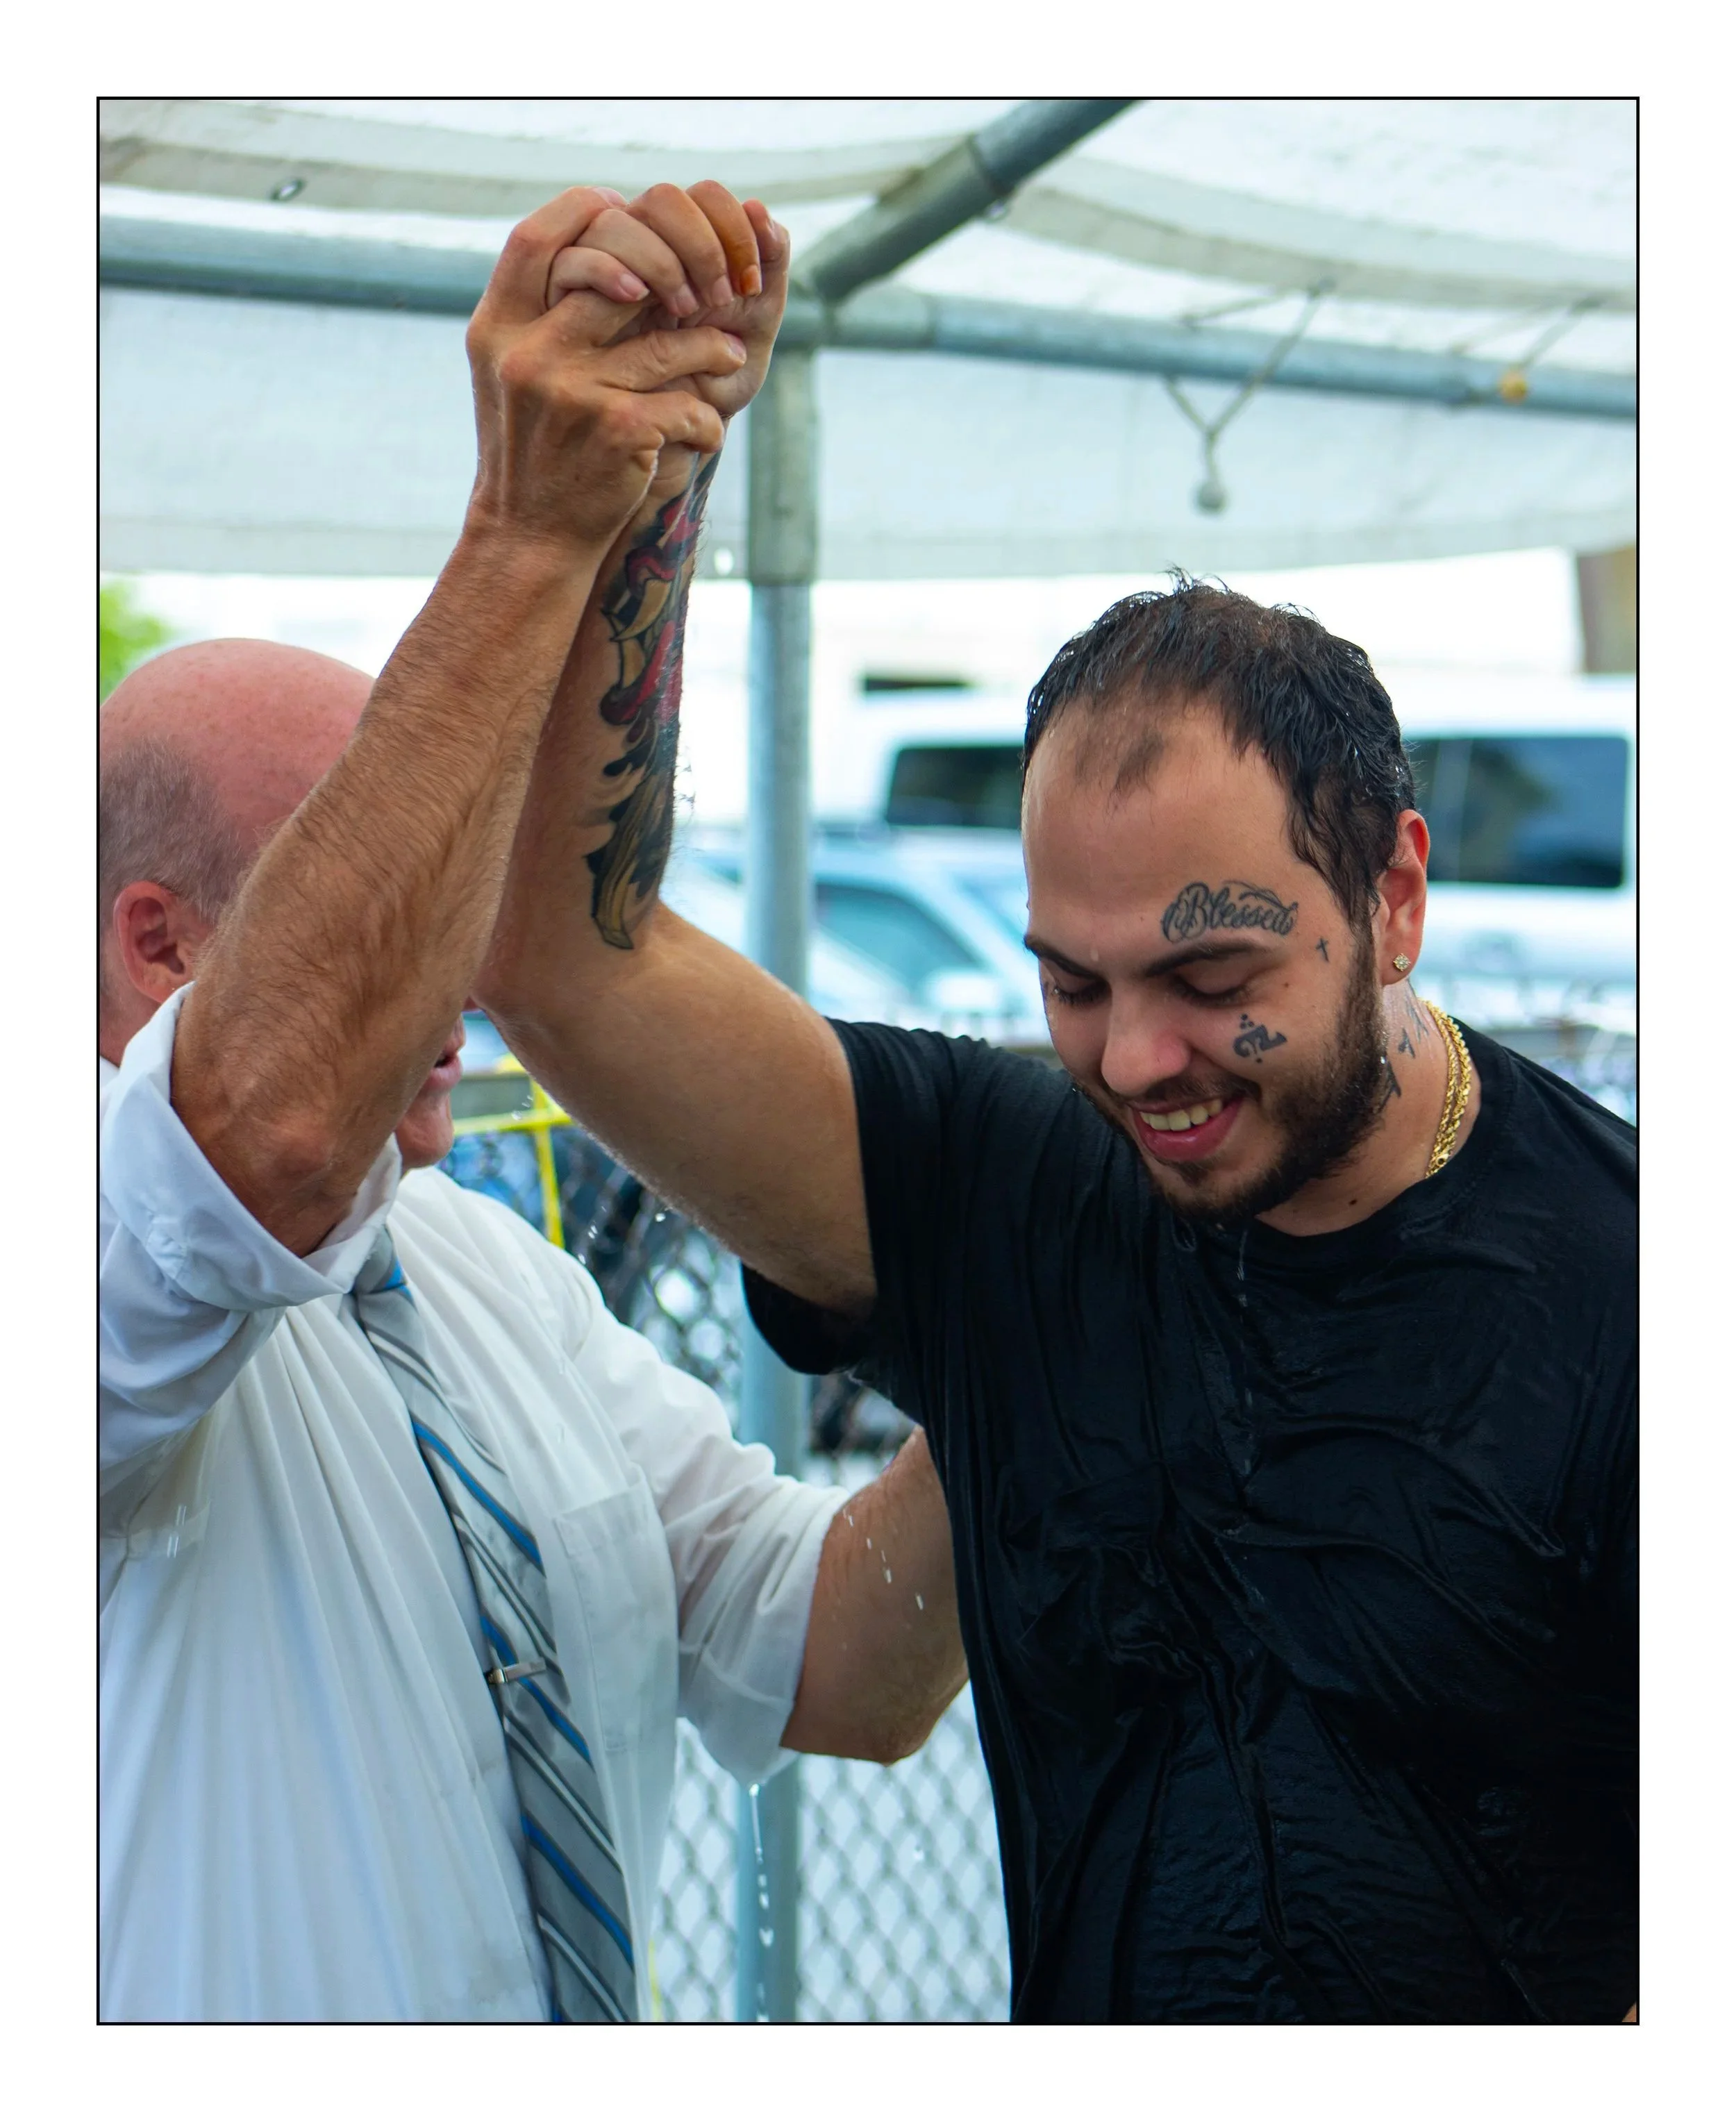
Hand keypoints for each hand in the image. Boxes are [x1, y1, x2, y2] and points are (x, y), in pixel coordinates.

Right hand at [463, 187, 748, 553]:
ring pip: (666, 339)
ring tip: (730, 354)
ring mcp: (570, 390)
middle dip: (673, 270)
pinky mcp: (615, 430)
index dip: (590, 214)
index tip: (630, 220)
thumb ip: (542, 313)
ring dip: (711, 346)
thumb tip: (600, 233)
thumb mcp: (514, 374)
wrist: (531, 541)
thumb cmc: (535, 452)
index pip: (538, 236)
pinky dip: (706, 419)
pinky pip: (685, 402)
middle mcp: (527, 351)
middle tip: (706, 290)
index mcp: (497, 327)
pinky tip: (708, 432)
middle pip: (615, 267)